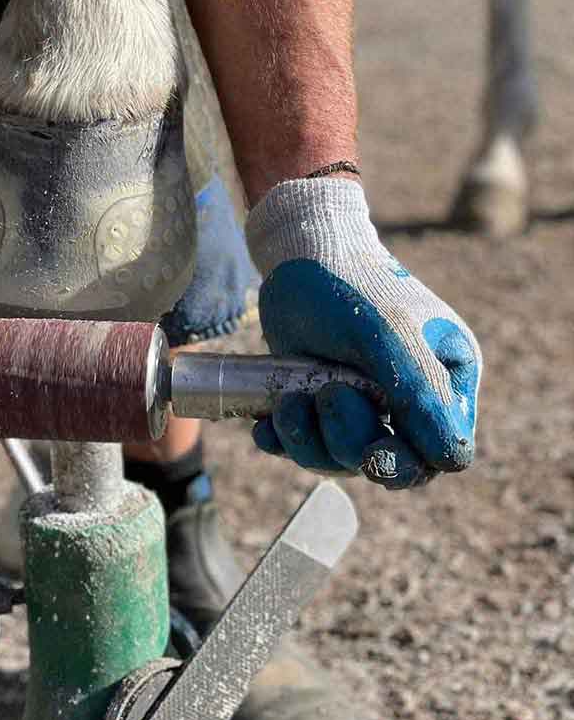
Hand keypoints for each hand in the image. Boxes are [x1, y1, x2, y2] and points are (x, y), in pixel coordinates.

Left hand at [245, 179, 480, 488]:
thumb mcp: (389, 336)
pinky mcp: (319, 405)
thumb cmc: (351, 286)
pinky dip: (283, 438)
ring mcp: (362, 405)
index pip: (443, 452)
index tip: (374, 452)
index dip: (410, 463)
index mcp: (447, 380)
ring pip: (341, 459)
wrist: (297, 254)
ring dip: (309, 437)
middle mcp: (410, 400)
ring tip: (291, 396)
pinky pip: (305, 446)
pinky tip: (266, 423)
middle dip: (349, 443)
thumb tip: (452, 461)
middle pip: (391, 465)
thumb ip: (421, 395)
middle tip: (326, 397)